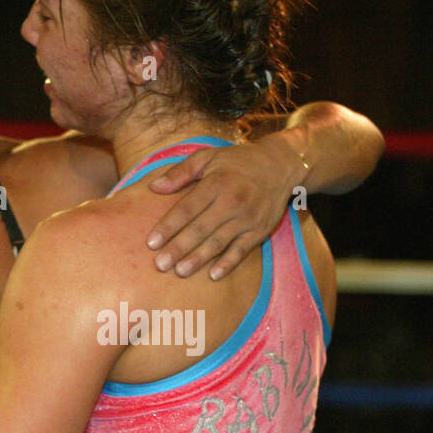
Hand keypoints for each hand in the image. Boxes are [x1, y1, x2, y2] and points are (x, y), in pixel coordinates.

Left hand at [145, 140, 300, 279]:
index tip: (151, 243)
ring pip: (218, 242)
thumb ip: (181, 172)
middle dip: (178, 248)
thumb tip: (154, 187)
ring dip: (198, 259)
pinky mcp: (259, 230)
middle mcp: (232, 202)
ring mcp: (247, 218)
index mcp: (216, 183)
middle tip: (160, 264)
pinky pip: (241, 250)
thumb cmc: (238, 162)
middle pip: (200, 229)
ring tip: (180, 272)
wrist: (280, 165)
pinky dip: (228, 263)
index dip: (168, 227)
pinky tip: (213, 275)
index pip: (187, 209)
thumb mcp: (209, 157)